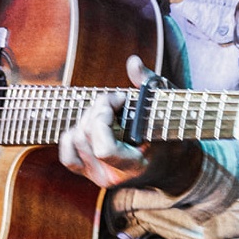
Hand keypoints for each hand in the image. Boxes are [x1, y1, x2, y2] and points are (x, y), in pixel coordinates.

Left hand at [58, 55, 202, 193]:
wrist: (171, 166)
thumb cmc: (170, 134)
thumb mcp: (166, 108)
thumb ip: (149, 83)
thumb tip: (132, 62)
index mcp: (134, 166)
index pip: (104, 149)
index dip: (104, 117)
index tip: (121, 100)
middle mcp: (112, 175)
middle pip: (87, 136)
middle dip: (99, 108)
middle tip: (117, 99)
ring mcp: (97, 175)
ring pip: (75, 139)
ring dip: (88, 116)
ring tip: (108, 111)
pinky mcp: (88, 172)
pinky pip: (67, 153)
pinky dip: (72, 134)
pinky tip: (90, 124)